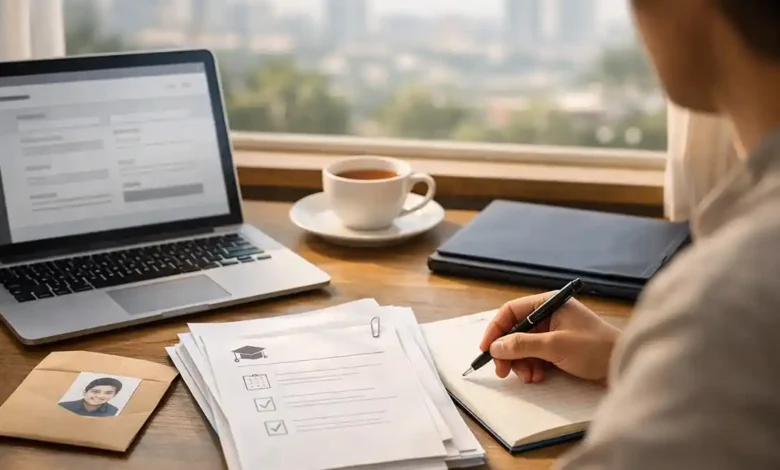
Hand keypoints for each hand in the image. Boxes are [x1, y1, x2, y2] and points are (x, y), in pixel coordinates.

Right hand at [479, 292, 620, 383]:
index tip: (487, 349)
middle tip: (503, 371)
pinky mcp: (558, 347)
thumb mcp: (556, 346)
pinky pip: (535, 355)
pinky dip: (532, 366)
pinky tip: (537, 376)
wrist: (624, 364)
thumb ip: (523, 344)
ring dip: (521, 362)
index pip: (512, 311)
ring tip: (528, 376)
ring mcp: (554, 331)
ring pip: (523, 346)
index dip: (496, 330)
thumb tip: (496, 346)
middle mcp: (549, 314)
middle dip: (508, 351)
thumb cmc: (596, 348)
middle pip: (515, 331)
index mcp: (548, 304)